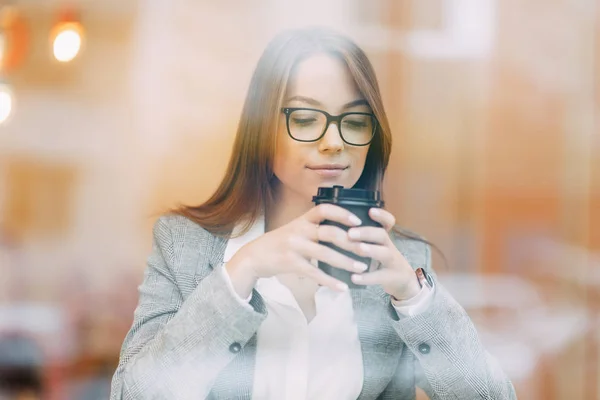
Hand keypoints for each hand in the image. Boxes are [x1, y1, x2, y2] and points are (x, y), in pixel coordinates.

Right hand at [227, 203, 369, 294]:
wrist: (253, 257)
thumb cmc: (277, 243)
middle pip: (329, 232)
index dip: (342, 213)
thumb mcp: (293, 230)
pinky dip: (330, 281)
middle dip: (351, 241)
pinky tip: (342, 288)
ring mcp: (294, 247)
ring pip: (325, 253)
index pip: (324, 209)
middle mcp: (298, 231)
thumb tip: (338, 231)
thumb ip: (312, 228)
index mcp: (301, 220)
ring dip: (346, 262)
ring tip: (361, 268)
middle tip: (367, 249)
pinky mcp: (290, 264)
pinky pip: (314, 273)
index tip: (358, 222)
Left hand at [346, 208, 420, 300]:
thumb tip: (335, 226)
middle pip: (382, 235)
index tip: (370, 211)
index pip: (388, 221)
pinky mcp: (391, 277)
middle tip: (350, 233)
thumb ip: (361, 238)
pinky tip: (353, 277)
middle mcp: (389, 246)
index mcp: (383, 237)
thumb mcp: (375, 246)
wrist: (403, 281)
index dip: (381, 215)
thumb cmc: (381, 260)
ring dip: (371, 250)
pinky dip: (366, 277)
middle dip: (366, 232)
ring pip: (385, 253)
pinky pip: (380, 277)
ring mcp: (392, 261)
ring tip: (358, 248)